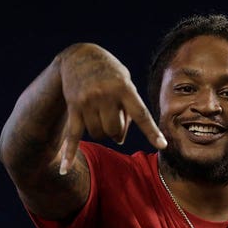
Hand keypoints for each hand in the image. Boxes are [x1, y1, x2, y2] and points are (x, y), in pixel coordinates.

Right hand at [57, 43, 166, 174]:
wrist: (79, 56)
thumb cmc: (110, 73)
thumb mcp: (126, 82)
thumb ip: (128, 109)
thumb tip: (119, 139)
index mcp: (124, 88)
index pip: (141, 114)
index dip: (151, 132)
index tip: (162, 145)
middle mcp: (105, 95)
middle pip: (115, 130)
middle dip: (118, 131)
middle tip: (116, 118)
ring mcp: (87, 102)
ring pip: (98, 134)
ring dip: (102, 132)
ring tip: (102, 115)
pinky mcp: (73, 107)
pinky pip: (72, 136)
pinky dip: (69, 153)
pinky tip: (64, 171)